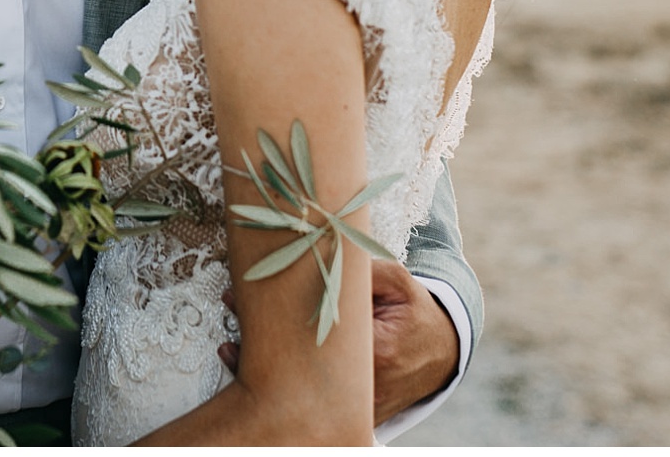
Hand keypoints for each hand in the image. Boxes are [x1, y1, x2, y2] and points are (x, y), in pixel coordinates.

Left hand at [216, 261, 458, 421]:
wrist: (440, 350)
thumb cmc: (414, 312)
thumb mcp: (399, 282)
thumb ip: (365, 270)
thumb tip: (323, 251)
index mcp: (379, 353)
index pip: (322, 345)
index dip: (281, 327)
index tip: (250, 304)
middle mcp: (365, 389)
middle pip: (304, 378)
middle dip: (262, 352)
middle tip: (233, 316)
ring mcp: (358, 409)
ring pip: (304, 398)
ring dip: (266, 374)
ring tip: (230, 349)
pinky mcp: (352, 417)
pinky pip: (312, 409)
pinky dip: (283, 391)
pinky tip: (253, 371)